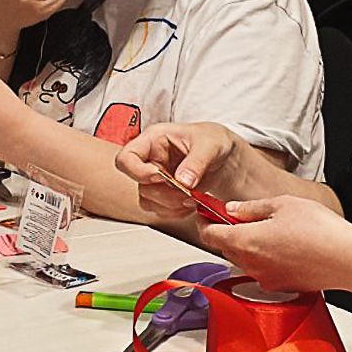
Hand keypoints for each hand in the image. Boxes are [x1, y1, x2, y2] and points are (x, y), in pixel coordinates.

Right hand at [115, 122, 235, 218]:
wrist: (224, 156)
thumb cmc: (213, 140)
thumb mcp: (210, 145)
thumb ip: (197, 162)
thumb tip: (184, 181)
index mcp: (154, 139)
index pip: (126, 157)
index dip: (138, 171)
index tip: (162, 176)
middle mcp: (150, 159)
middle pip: (138, 184)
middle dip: (164, 192)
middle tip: (187, 191)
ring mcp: (155, 178)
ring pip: (147, 200)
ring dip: (170, 204)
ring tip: (192, 197)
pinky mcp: (163, 194)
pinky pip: (159, 210)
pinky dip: (175, 212)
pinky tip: (191, 204)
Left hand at [200, 195, 351, 292]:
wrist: (347, 259)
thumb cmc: (319, 231)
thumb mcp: (282, 204)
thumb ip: (251, 208)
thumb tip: (233, 209)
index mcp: (245, 242)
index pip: (209, 234)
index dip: (205, 221)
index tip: (207, 212)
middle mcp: (251, 265)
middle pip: (225, 248)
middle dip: (227, 232)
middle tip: (240, 216)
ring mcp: (265, 279)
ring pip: (244, 260)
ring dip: (248, 245)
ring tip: (269, 229)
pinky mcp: (281, 286)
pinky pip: (263, 271)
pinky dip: (265, 258)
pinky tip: (284, 245)